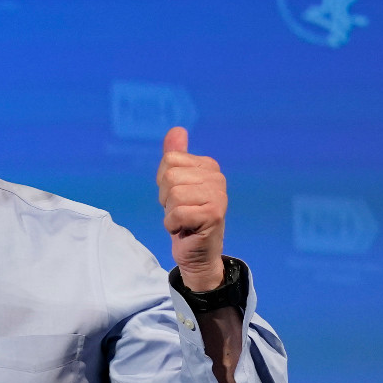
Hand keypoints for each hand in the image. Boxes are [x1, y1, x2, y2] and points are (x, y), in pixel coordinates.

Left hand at [156, 127, 226, 290]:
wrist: (197, 252)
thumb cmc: (185, 218)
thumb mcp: (176, 185)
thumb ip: (176, 156)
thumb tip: (176, 129)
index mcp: (208, 166)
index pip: (169, 160)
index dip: (164, 182)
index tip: (177, 198)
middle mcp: (217, 177)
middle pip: (169, 176)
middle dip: (166, 198)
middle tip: (180, 211)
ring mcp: (218, 195)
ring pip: (173, 194)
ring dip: (170, 213)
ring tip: (183, 221)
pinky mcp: (214, 214)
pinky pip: (177, 213)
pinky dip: (173, 225)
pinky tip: (185, 230)